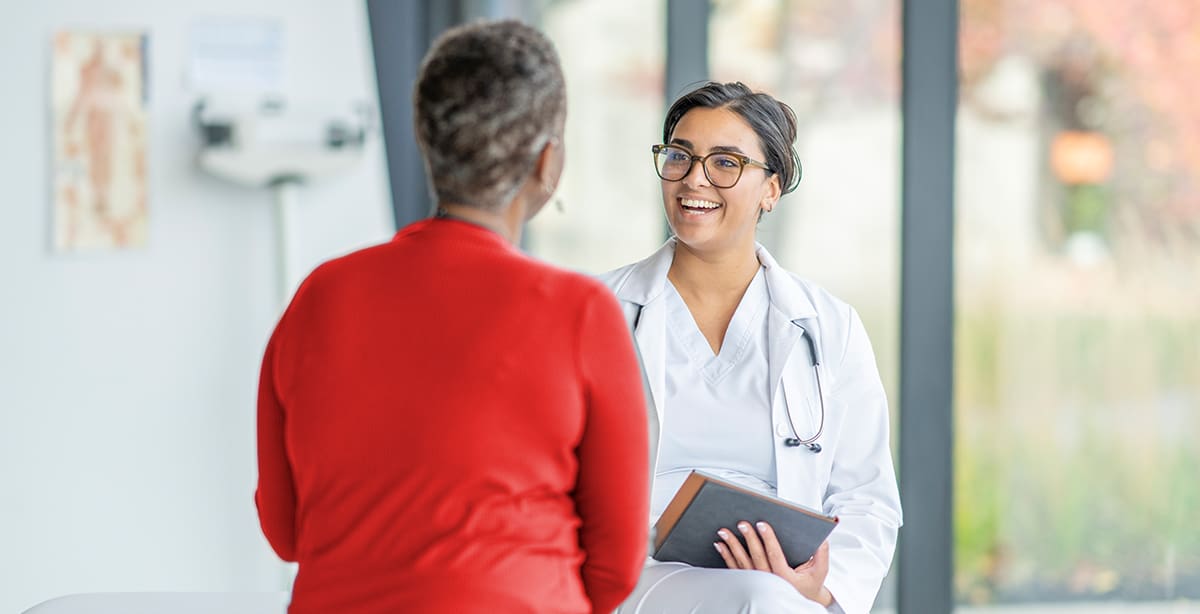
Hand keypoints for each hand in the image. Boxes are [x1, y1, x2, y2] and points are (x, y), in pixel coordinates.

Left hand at [715, 521, 833, 606]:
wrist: (799, 600)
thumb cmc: (808, 584)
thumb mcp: (819, 571)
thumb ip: (821, 554)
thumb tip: (823, 538)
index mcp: (785, 576)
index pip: (775, 555)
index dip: (768, 539)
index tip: (762, 524)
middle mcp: (769, 580)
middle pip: (756, 557)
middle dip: (748, 538)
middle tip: (742, 523)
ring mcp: (756, 581)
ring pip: (742, 562)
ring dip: (732, 546)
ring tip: (724, 531)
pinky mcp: (748, 581)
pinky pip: (734, 568)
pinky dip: (726, 556)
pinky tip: (720, 544)